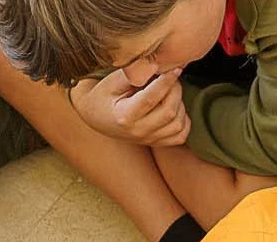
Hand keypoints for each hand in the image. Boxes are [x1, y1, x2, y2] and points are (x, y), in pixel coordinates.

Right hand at [69, 68, 189, 145]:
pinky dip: (183, 121)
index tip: (175, 67)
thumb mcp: (113, 81)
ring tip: (169, 92)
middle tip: (170, 77)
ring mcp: (147, 139)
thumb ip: (136, 74)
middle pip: (169, 112)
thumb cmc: (103, 95)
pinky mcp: (154, 142)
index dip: (167, 81)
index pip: (153, 98)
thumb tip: (160, 65)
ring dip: (180, 104)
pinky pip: (180, 136)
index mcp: (125, 116)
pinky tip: (174, 108)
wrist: (94, 115)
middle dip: (175, 90)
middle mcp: (137, 132)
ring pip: (178, 124)